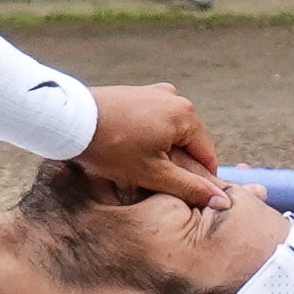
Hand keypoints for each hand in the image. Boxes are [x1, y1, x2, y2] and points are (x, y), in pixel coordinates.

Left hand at [77, 83, 221, 205]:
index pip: (207, 157)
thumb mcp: (154, 174)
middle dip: (175, 165)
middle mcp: (175, 98)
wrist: (71, 121)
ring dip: (160, 153)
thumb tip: (222, 200)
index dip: (198, 180)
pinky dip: (147, 139)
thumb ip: (191, 188)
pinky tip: (128, 151)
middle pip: (188, 144)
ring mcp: (155, 93)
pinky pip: (153, 122)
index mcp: (186, 115)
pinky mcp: (137, 94)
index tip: (180, 195)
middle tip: (150, 181)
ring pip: (170, 134)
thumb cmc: (112, 147)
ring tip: (135, 166)